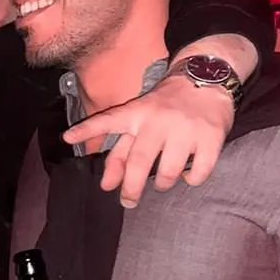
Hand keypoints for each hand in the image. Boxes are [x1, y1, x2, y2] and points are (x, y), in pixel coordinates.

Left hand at [62, 75, 233, 208]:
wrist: (206, 77)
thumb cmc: (165, 106)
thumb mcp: (140, 120)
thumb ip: (120, 153)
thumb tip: (106, 185)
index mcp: (137, 113)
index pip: (108, 120)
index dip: (87, 129)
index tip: (67, 137)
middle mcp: (159, 120)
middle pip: (139, 161)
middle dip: (130, 188)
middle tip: (128, 201)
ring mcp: (186, 129)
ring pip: (168, 172)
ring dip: (162, 184)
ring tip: (162, 181)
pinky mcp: (211, 137)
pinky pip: (197, 172)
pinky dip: (190, 179)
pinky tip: (187, 173)